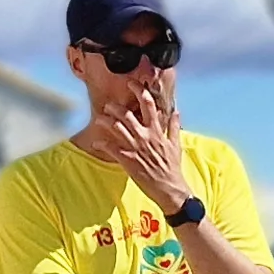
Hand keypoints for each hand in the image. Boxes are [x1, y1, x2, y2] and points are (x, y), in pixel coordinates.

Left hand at [108, 81, 193, 211]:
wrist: (170, 189)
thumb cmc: (173, 168)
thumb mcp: (176, 145)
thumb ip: (173, 127)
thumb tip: (176, 112)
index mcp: (157, 131)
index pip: (148, 104)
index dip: (138, 90)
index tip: (131, 84)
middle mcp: (145, 136)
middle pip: (126, 114)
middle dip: (114, 107)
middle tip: (108, 106)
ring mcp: (136, 148)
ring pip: (116, 128)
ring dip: (105, 121)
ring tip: (99, 119)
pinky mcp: (128, 160)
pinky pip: (111, 148)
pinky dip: (102, 143)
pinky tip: (97, 142)